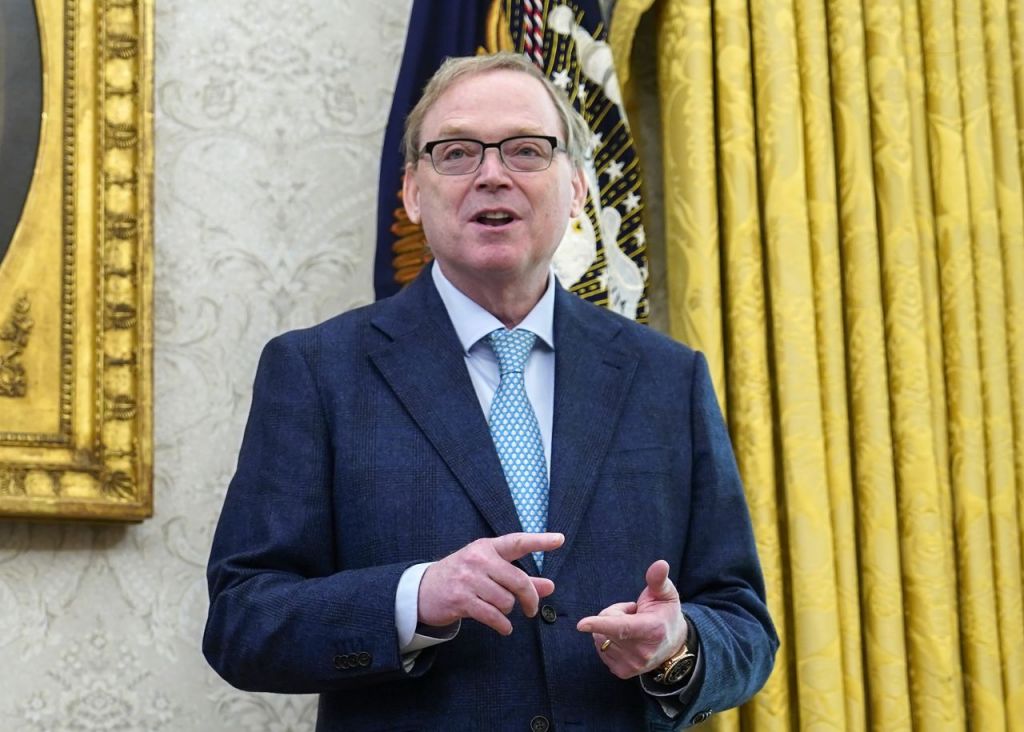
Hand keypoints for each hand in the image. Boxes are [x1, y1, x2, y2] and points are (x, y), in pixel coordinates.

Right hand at [418, 532, 563, 634]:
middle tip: (531, 609)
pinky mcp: (460, 600)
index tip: (559, 540)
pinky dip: (503, 625)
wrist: (424, 590)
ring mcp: (468, 579)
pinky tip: (504, 627)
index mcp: (487, 547)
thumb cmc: (463, 577)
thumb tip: (550, 586)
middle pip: (518, 580)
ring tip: (501, 611)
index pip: (517, 542)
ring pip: (506, 600)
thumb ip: (521, 578)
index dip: (539, 541)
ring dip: (508, 611)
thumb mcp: (489, 570)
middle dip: (529, 598)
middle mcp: (478, 559)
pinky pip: (493, 616)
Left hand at [576, 560, 687, 678]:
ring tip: (631, 628)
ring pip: (601, 637)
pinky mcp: (623, 672)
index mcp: (652, 630)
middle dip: (614, 614)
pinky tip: (626, 640)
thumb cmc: (666, 614)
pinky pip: (600, 649)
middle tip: (633, 614)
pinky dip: (609, 641)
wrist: (674, 646)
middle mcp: (642, 652)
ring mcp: (632, 665)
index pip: (623, 627)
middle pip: (607, 625)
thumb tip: (660, 563)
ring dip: (610, 629)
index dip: (601, 623)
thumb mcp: (666, 594)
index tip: (581, 624)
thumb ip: (658, 579)